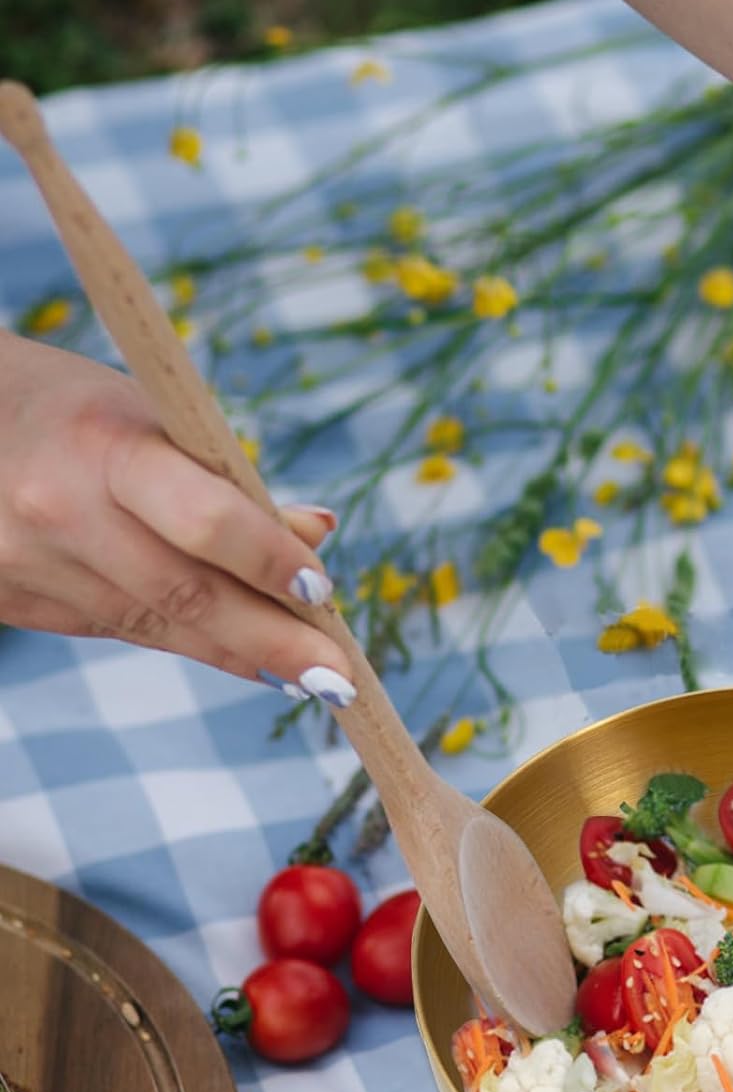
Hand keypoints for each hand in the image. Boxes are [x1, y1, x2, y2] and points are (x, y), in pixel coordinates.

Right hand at [0, 331, 355, 702]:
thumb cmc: (74, 410)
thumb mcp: (151, 418)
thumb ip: (230, 483)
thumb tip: (320, 533)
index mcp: (100, 447)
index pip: (204, 521)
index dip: (270, 563)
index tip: (325, 593)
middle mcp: (56, 511)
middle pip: (186, 595)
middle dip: (273, 644)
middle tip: (341, 681)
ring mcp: (23, 564)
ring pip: (156, 626)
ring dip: (239, 654)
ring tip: (307, 675)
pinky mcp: (9, 600)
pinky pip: (118, 629)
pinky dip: (186, 643)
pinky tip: (243, 659)